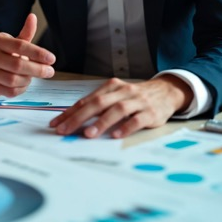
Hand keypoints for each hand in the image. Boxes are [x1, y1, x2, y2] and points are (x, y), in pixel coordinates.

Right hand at [0, 13, 55, 97]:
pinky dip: (21, 88)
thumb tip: (33, 17)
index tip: (51, 59)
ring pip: (14, 80)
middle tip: (50, 71)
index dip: (37, 53)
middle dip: (37, 69)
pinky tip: (24, 83)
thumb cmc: (3, 53)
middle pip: (18, 65)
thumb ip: (25, 33)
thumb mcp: (13, 42)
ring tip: (34, 76)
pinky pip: (9, 91)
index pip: (20, 46)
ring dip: (28, 79)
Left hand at [49, 74, 191, 138]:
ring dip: (101, 122)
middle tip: (65, 130)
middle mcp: (122, 92)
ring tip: (88, 134)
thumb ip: (99, 105)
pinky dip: (126, 127)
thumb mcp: (116, 95)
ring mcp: (137, 101)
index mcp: (111, 87)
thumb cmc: (135, 97)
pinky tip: (116, 135)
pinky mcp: (150, 112)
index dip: (70, 112)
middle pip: (97, 103)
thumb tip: (74, 120)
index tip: (56, 124)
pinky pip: (137, 120)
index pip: (86, 100)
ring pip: (117, 110)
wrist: (166, 92)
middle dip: (79, 117)